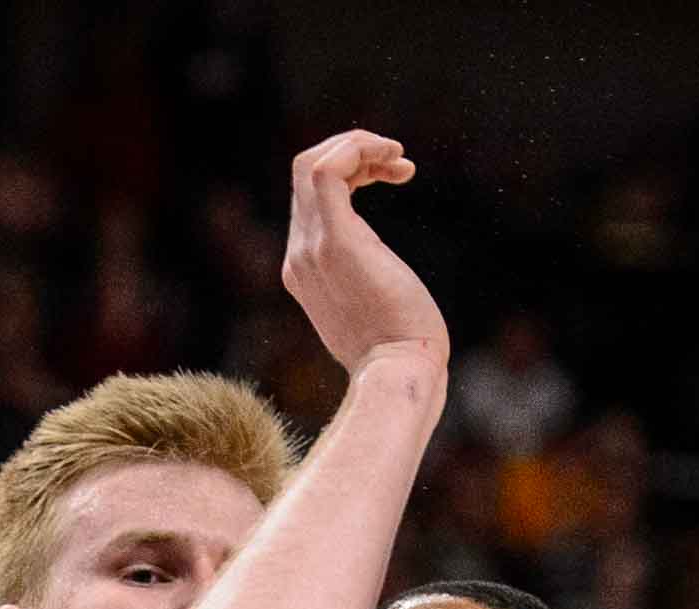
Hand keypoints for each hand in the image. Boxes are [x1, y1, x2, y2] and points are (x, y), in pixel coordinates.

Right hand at [282, 129, 450, 375]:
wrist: (398, 373)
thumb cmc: (399, 350)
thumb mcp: (371, 310)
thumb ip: (363, 286)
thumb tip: (383, 280)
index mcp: (303, 271)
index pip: (308, 199)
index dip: (349, 174)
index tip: (392, 177)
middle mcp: (299, 257)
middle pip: (305, 173)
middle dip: (353, 153)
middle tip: (397, 164)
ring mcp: (312, 249)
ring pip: (313, 164)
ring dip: (358, 146)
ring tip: (398, 158)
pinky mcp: (336, 243)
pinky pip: (328, 171)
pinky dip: (358, 149)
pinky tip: (392, 157)